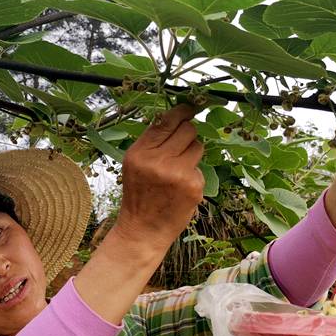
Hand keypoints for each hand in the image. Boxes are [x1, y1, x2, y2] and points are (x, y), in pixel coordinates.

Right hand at [113, 104, 203, 248]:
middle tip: (181, 146)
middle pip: (188, 130)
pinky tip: (180, 188)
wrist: (143, 229)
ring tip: (177, 170)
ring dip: (192, 154)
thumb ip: (152, 142)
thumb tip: (176, 117)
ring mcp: (178, 173)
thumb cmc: (140, 195)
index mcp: (140, 152)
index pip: (166, 121)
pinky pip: (200, 168)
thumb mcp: (135, 164)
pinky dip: (193, 175)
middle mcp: (159, 161)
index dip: (182, 111)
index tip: (191, 106)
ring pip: (198, 146)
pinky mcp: (193, 186)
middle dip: (188, 134)